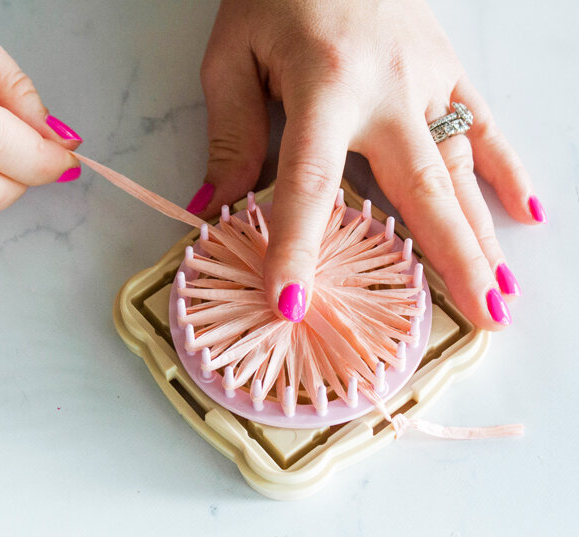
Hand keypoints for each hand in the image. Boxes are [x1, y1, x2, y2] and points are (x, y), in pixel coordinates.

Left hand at [190, 0, 543, 329]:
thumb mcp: (232, 57)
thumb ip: (232, 134)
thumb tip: (218, 206)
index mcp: (324, 86)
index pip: (309, 184)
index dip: (298, 248)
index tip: (294, 304)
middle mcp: (386, 89)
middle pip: (418, 188)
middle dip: (447, 259)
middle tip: (475, 319)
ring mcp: (426, 78)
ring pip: (458, 168)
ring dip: (480, 234)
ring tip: (500, 293)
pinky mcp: (446, 66)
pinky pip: (484, 122)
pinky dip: (506, 170)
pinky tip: (526, 212)